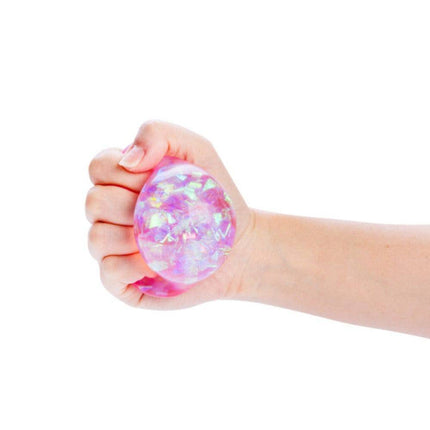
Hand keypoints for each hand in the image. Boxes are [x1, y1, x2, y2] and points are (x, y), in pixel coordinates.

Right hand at [85, 121, 256, 308]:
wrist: (238, 245)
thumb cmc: (215, 198)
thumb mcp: (197, 151)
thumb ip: (160, 134)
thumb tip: (127, 161)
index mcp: (124, 181)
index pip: (98, 167)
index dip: (124, 173)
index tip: (156, 180)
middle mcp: (113, 213)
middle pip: (94, 202)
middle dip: (130, 205)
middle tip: (166, 212)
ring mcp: (115, 247)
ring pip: (96, 238)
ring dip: (130, 237)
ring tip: (162, 239)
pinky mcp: (123, 279)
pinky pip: (108, 270)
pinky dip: (131, 266)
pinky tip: (156, 264)